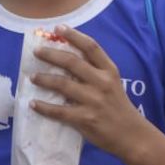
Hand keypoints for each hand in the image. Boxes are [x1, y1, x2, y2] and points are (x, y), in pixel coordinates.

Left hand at [30, 26, 143, 157]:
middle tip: (36, 51)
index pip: (91, 47)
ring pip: (62, 85)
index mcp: (109, 71)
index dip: (74, 35)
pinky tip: (33, 103)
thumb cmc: (118, 106)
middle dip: (51, 54)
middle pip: (72, 62)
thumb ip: (94, 70)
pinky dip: (44, 107)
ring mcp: (93, 101)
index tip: (58, 28)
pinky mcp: (85, 119)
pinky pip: (59, 111)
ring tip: (32, 77)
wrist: (132, 136)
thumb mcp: (112, 83)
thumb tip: (64, 57)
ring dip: (44, 79)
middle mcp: (102, 82)